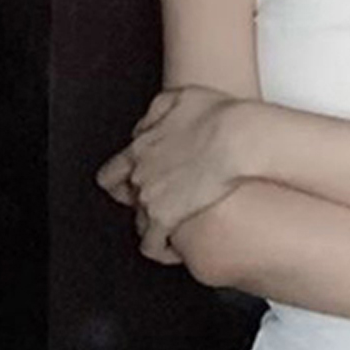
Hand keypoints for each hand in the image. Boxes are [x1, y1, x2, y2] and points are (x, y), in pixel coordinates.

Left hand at [96, 86, 251, 261]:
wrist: (238, 139)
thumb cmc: (219, 115)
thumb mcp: (180, 98)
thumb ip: (155, 112)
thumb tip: (145, 126)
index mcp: (139, 148)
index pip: (111, 175)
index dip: (120, 184)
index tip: (134, 187)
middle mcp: (138, 175)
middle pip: (125, 199)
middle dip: (141, 204)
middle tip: (163, 206)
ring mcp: (149, 198)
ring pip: (137, 224)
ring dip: (153, 229)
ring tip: (172, 233)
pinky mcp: (166, 218)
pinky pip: (152, 245)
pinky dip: (161, 250)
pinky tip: (175, 252)